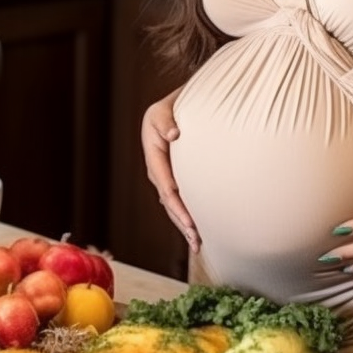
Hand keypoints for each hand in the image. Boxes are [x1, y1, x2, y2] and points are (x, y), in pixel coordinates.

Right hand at [141, 90, 199, 251]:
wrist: (172, 108)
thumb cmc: (170, 108)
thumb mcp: (163, 110)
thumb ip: (166, 121)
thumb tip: (174, 134)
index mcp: (154, 156)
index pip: (166, 187)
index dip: (178, 206)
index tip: (191, 222)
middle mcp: (157, 171)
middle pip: (169, 203)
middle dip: (182, 223)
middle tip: (197, 241)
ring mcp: (165, 176)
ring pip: (174, 206)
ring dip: (184, 225)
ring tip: (198, 244)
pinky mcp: (174, 178)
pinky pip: (180, 200)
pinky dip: (188, 216)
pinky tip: (198, 230)